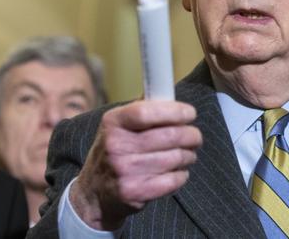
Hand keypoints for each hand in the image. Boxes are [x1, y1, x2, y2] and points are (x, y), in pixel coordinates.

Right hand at [69, 100, 201, 229]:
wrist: (93, 192)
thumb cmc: (115, 150)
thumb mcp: (119, 125)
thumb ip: (143, 110)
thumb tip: (171, 95)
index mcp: (113, 122)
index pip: (147, 111)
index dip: (175, 111)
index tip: (190, 113)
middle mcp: (116, 145)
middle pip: (170, 135)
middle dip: (192, 135)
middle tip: (195, 137)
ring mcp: (125, 171)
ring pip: (176, 157)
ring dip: (189, 155)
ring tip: (187, 154)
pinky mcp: (134, 192)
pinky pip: (173, 179)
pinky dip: (182, 175)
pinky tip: (177, 171)